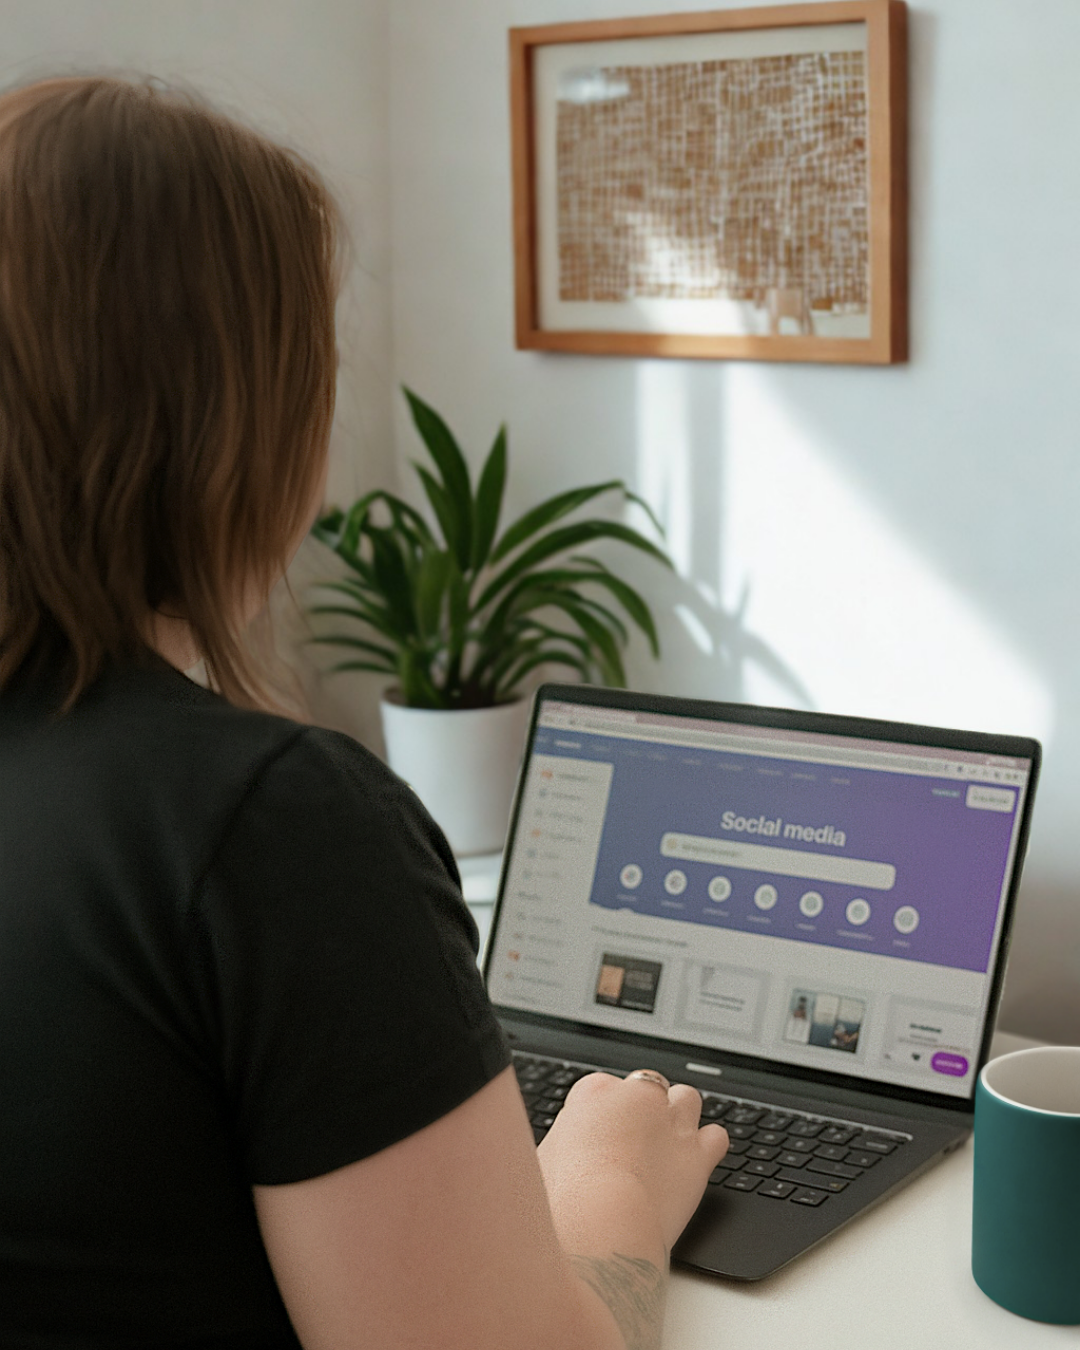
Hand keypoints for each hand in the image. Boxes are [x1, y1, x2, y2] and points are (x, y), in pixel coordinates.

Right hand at [536, 1070, 728, 1252]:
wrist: (600, 1228)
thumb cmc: (562, 1200)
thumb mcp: (542, 1160)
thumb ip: (561, 1143)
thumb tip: (563, 1151)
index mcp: (594, 1092)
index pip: (603, 1088)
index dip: (603, 1116)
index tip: (599, 1139)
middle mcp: (637, 1097)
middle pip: (647, 1087)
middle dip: (642, 1111)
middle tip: (631, 1145)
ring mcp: (672, 1123)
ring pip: (687, 1099)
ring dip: (679, 1116)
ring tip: (667, 1145)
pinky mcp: (698, 1155)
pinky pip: (717, 1136)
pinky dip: (709, 1146)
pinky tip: (695, 1161)